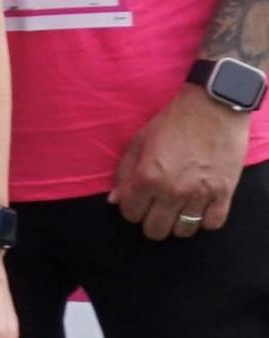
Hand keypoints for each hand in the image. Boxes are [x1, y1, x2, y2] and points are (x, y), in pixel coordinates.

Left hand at [112, 85, 244, 239]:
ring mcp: (200, 194)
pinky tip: (199, 209)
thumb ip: (124, 172)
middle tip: (157, 208)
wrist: (213, 107)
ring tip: (178, 209)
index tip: (139, 200)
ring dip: (177, 223)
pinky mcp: (224, 193)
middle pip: (155, 230)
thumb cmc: (173, 121)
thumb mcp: (139, 141)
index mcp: (147, 177)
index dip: (132, 208)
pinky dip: (204, 220)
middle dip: (151, 221)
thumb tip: (114, 200)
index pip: (130, 213)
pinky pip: (212, 223)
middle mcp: (172, 190)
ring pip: (183, 231)